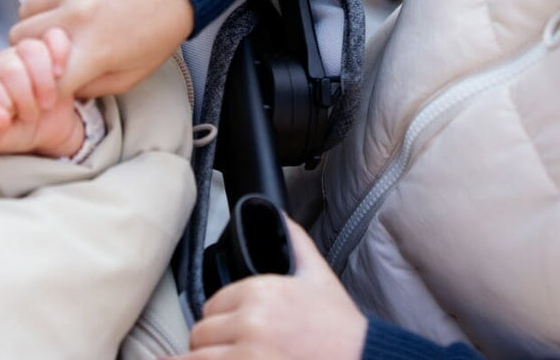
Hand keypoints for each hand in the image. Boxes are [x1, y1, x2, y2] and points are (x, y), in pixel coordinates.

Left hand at [0, 37, 83, 157]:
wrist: (44, 127)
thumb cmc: (13, 131)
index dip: (3, 103)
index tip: (12, 118)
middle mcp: (0, 62)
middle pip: (10, 68)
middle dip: (25, 97)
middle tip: (31, 115)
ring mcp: (24, 52)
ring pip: (31, 50)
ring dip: (43, 80)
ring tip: (47, 102)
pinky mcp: (49, 48)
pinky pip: (55, 36)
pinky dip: (60, 53)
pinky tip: (60, 74)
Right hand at [9, 0, 193, 98]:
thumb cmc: (158, 28)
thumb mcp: (132, 74)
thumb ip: (92, 88)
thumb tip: (60, 89)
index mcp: (94, 50)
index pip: (41, 78)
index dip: (42, 83)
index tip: (50, 79)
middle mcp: (77, 16)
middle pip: (21, 41)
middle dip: (34, 49)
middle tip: (56, 46)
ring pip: (24, 11)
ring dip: (39, 19)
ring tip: (65, 18)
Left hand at [176, 218, 366, 359]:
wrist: (361, 359)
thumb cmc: (340, 327)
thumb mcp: (318, 275)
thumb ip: (294, 241)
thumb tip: (278, 215)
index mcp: (262, 291)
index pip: (212, 306)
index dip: (220, 320)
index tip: (232, 330)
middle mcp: (251, 321)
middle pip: (201, 333)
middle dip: (213, 342)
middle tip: (231, 349)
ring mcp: (248, 353)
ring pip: (198, 357)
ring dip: (207, 359)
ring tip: (229, 357)